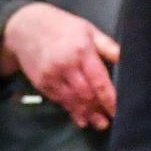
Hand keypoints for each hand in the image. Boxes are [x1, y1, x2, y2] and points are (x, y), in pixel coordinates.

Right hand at [0, 2, 119, 127]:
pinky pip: (59, 101)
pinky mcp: (41, 83)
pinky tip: (81, 118)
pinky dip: (71, 110)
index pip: (99, 81)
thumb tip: (125, 59)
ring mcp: (51, 76)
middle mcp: (66, 65)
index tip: (118, 110)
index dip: (109, 99)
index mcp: (81, 51)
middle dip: (98, 109)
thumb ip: (107, 46)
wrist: (25, 26)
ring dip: (86, 114)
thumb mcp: (88, 30)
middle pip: (86, 95)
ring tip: (99, 124)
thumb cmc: (62, 26)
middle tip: (110, 120)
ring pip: (72, 101)